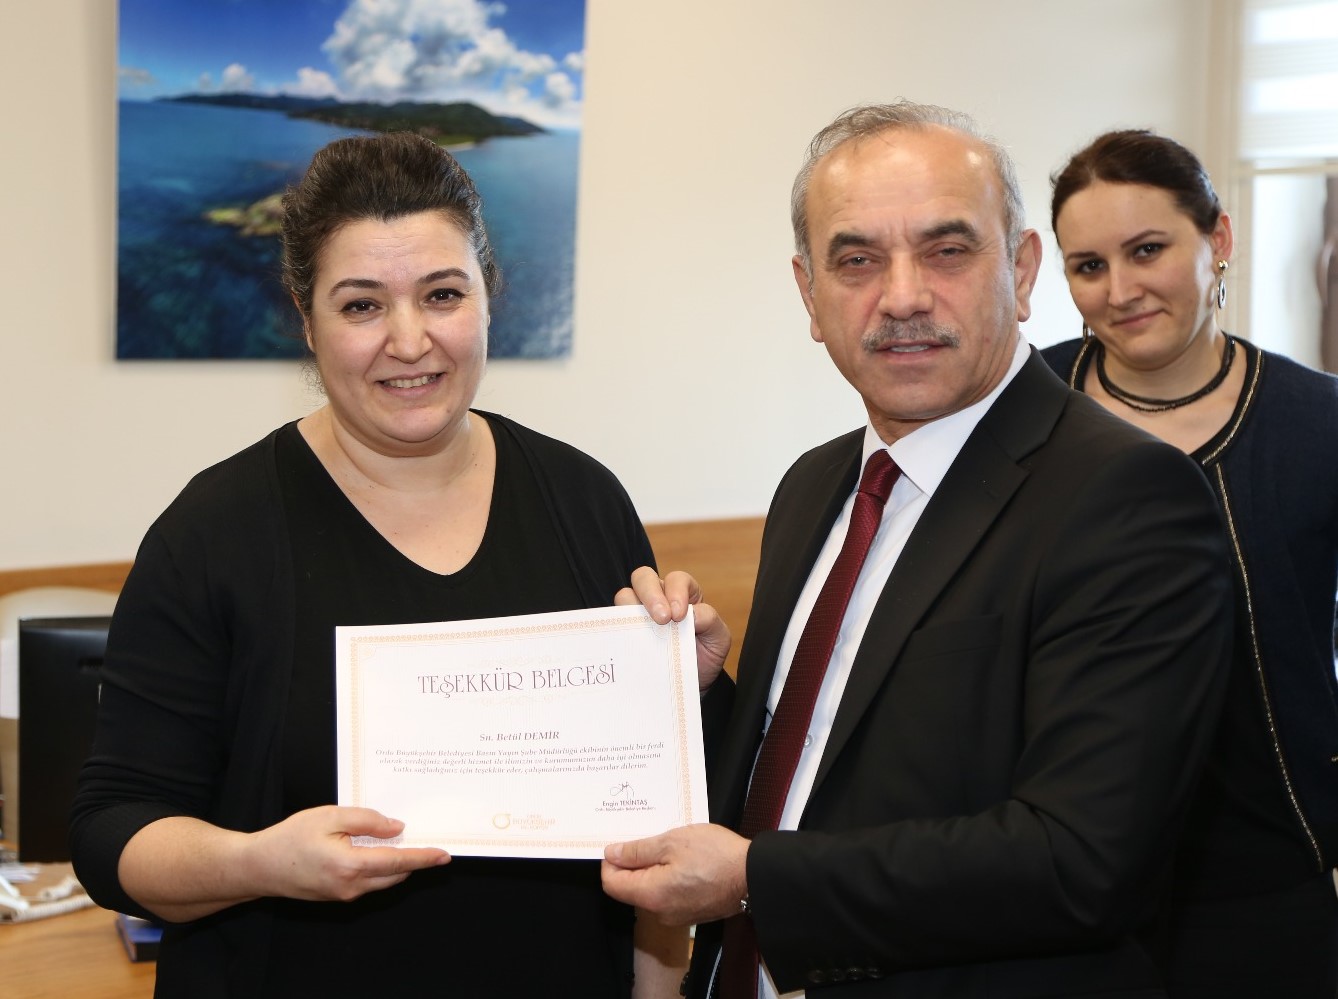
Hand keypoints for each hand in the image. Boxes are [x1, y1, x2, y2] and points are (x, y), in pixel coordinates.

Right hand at [247, 805, 450, 902]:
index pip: (398, 863)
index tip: (444, 855)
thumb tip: (397, 829)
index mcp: (350, 866)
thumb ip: (367, 820)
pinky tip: (376, 850)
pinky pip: (367, 883)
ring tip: (402, 841)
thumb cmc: (290, 838)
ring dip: (396, 864)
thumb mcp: (329, 816)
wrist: (259, 867)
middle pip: (395, 874)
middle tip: (428, 840)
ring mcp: (344, 895)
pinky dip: (378, 868)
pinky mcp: (337, 896)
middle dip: (413, 860)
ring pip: (382, 880)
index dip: (423, 858)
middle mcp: (351, 887)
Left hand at [602, 823, 748, 926]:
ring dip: (653, 868)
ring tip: (671, 845)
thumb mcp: (672, 841)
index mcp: (651, 895)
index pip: (612, 883)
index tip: (621, 842)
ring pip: (650, 890)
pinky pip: (668, 895)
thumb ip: (638, 850)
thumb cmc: (716, 855)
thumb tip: (612, 854)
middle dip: (634, 862)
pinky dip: (668, 877)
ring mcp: (676, 915)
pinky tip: (684, 859)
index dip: (610, 861)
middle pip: (630, 888)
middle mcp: (660, 912)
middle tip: (650, 838)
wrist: (753, 875)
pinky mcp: (691, 912)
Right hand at [616, 567, 730, 690]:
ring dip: (631, 608)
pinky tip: (629, 641)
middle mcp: (658, 598)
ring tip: (643, 629)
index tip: (679, 614)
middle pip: (644, 577)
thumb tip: (693, 614)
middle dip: (650, 594)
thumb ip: (710, 620)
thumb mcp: (719, 638)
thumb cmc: (706, 654)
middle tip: (661, 618)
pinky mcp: (627, 631)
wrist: (693, 682)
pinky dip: (619, 628)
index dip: (676, 591)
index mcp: (684, 594)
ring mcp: (639, 614)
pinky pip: (615, 623)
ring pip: (625, 596)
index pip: (677, 579)